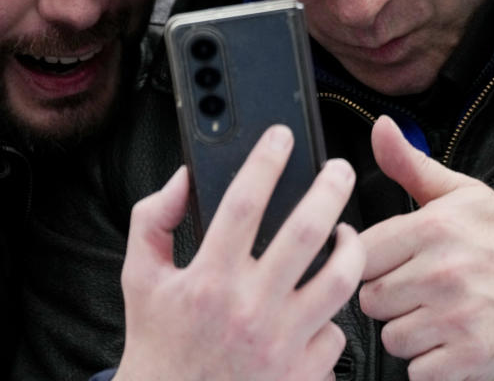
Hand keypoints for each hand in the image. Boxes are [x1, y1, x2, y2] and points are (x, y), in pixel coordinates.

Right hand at [115, 125, 364, 380]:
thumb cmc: (159, 346)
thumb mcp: (140, 278)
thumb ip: (154, 220)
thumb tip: (183, 177)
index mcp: (208, 280)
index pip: (244, 202)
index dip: (266, 160)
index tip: (281, 137)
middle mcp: (250, 309)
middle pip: (308, 230)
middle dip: (331, 187)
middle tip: (339, 169)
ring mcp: (282, 343)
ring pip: (341, 278)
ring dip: (352, 246)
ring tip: (346, 231)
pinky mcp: (303, 373)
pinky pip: (338, 331)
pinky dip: (332, 312)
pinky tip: (321, 303)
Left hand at [358, 116, 493, 380]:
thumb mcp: (463, 194)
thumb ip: (411, 165)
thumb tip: (381, 128)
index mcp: (434, 227)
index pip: (361, 253)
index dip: (377, 262)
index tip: (397, 263)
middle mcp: (441, 271)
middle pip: (371, 299)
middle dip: (393, 299)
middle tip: (423, 291)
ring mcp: (455, 317)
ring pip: (391, 337)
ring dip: (411, 333)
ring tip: (440, 316)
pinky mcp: (468, 358)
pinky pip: (417, 370)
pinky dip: (432, 364)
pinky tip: (452, 342)